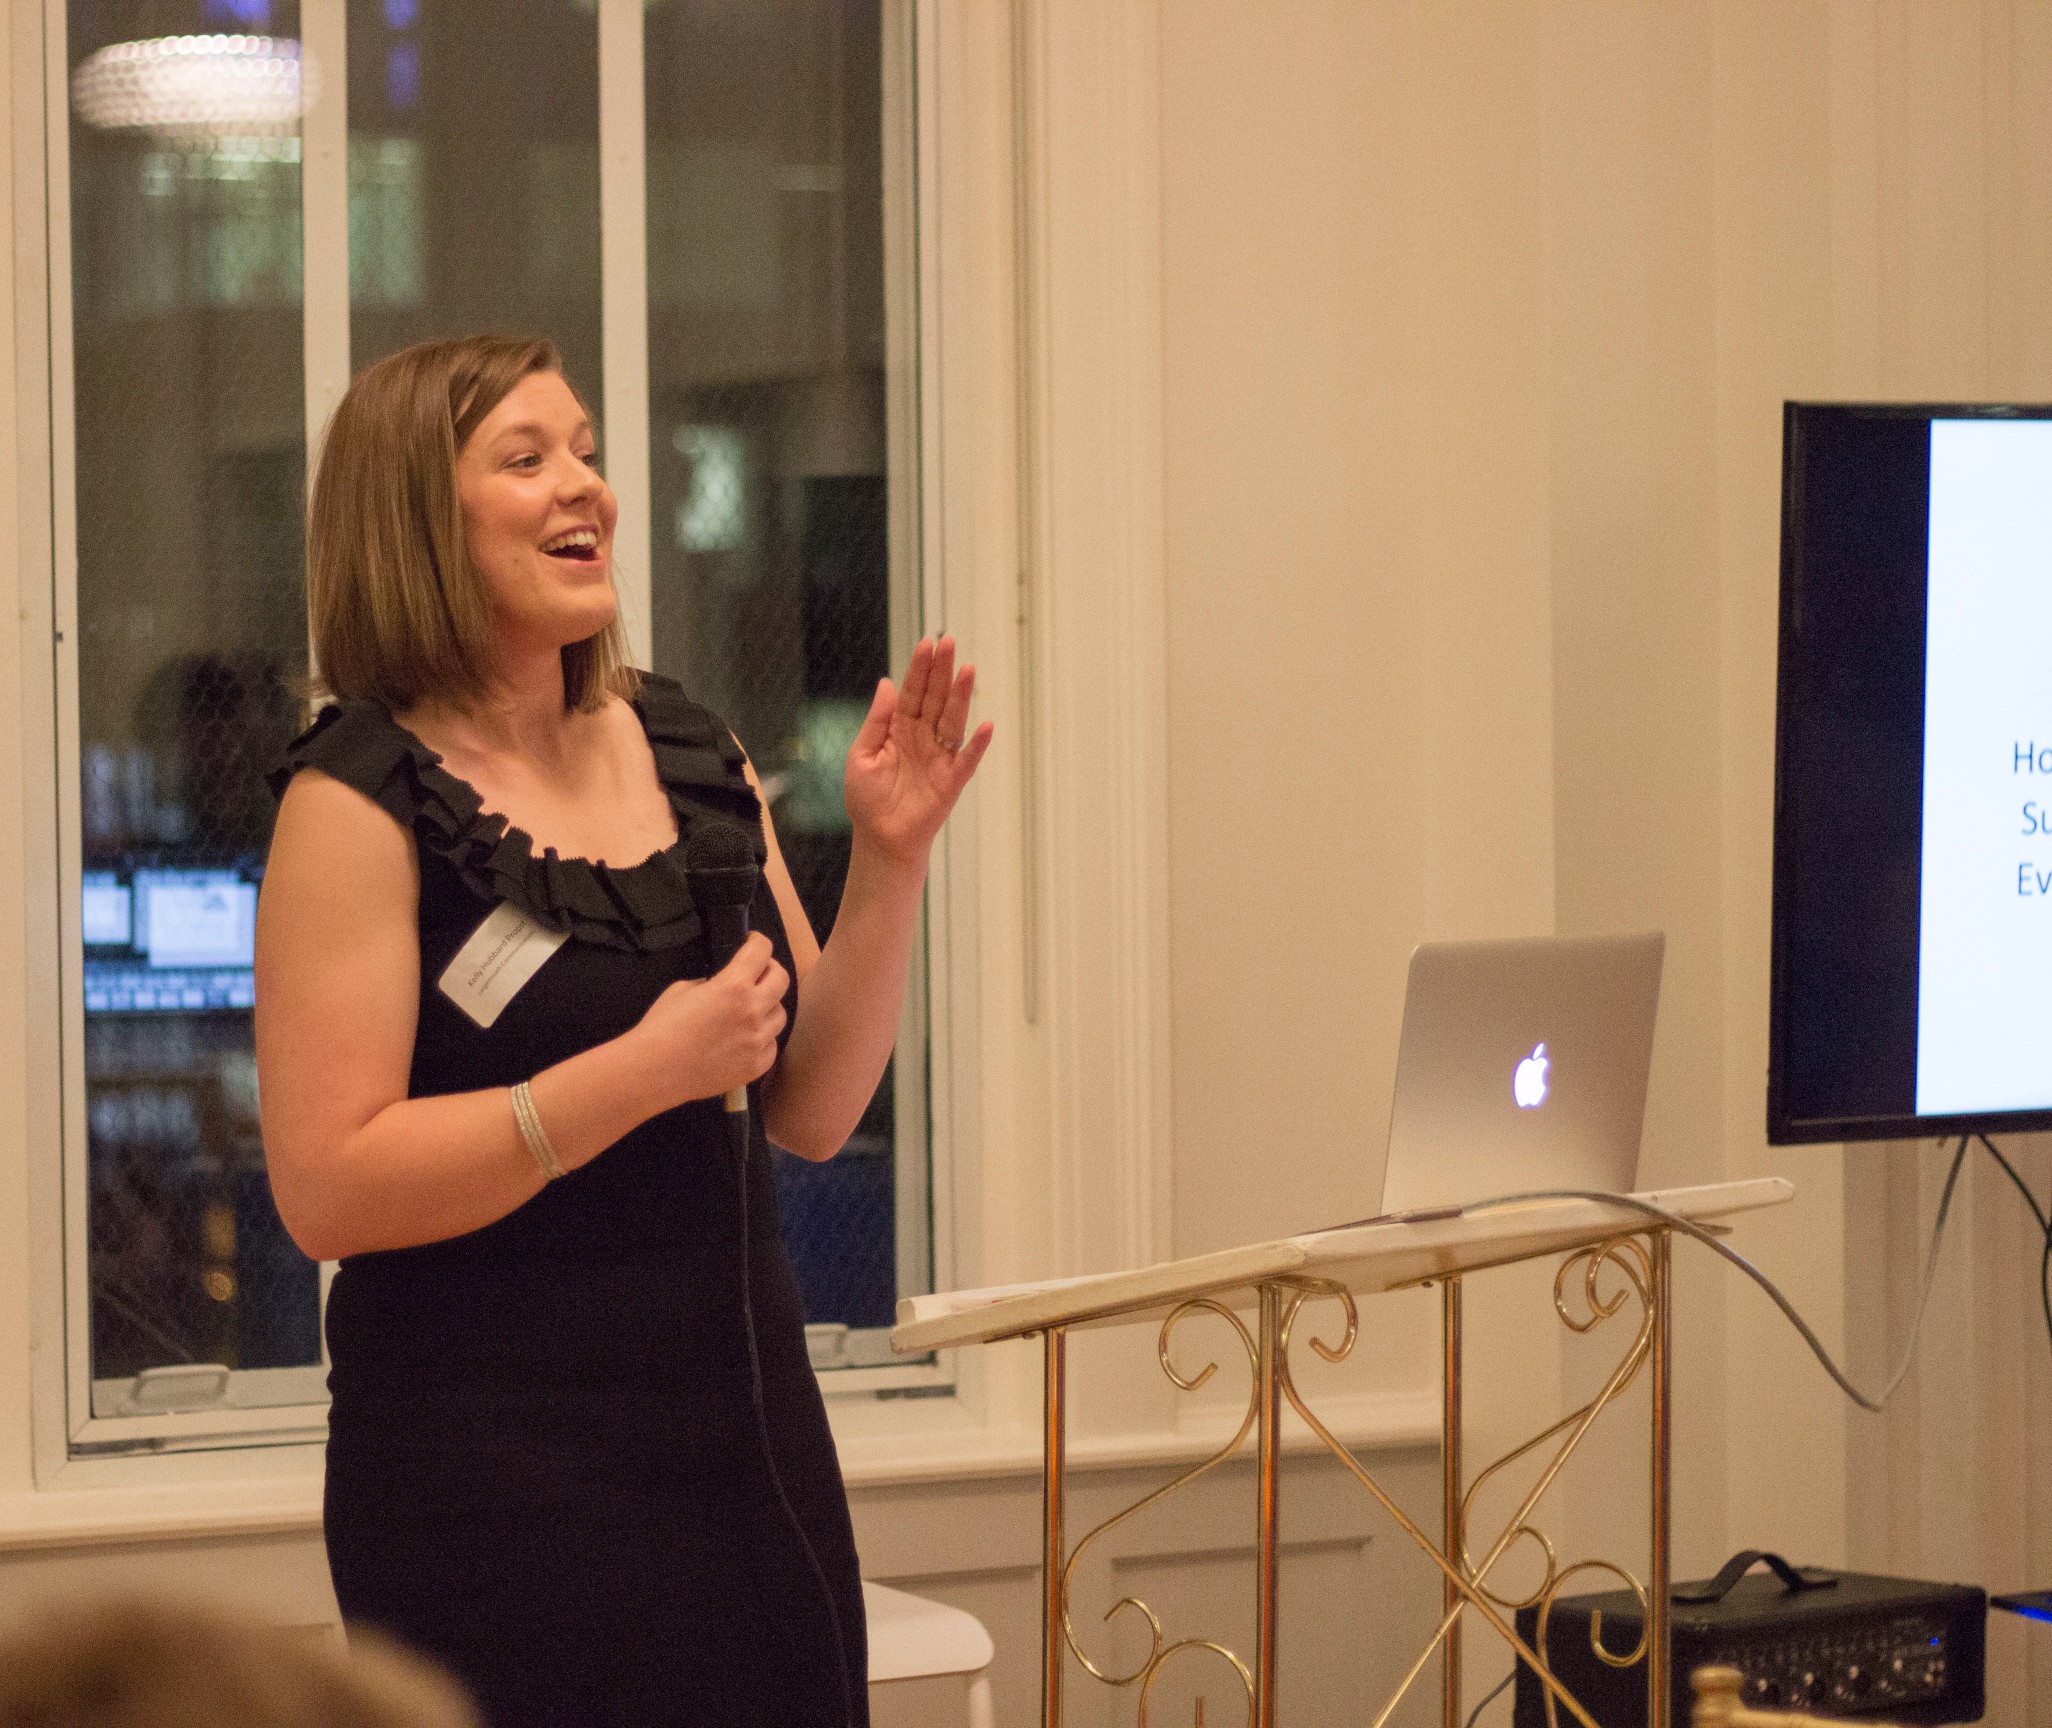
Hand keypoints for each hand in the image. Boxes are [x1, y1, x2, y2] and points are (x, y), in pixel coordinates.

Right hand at [632, 932, 789, 1109]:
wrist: (655, 1071)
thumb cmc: (662, 1027)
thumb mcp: (682, 988)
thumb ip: (711, 983)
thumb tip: (721, 986)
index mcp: (733, 986)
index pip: (761, 951)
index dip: (758, 941)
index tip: (753, 942)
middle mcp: (753, 1011)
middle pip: (781, 979)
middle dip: (770, 969)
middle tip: (757, 972)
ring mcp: (758, 1041)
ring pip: (780, 1014)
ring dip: (768, 1006)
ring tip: (750, 1010)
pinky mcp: (757, 1065)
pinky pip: (771, 1045)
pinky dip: (763, 1038)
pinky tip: (746, 1039)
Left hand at [843, 635, 993, 865]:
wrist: (879, 839)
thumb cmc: (866, 799)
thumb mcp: (860, 755)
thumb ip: (876, 721)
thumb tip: (886, 683)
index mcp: (899, 729)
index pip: (913, 692)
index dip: (920, 669)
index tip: (928, 644)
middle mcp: (923, 737)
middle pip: (936, 698)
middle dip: (942, 670)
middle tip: (949, 641)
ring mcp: (939, 757)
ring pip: (953, 720)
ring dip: (961, 696)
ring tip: (968, 669)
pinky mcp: (951, 781)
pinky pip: (967, 760)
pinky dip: (978, 744)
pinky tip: (987, 726)